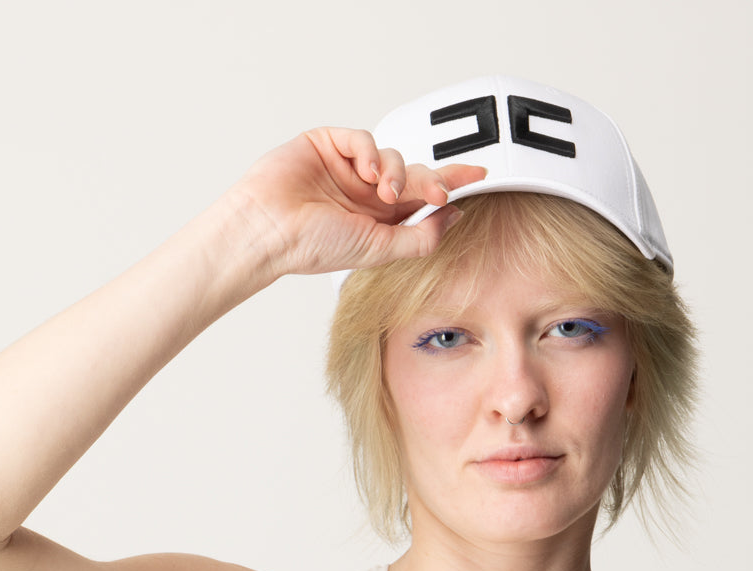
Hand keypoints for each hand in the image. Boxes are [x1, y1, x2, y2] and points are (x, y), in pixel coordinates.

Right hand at [226, 125, 487, 279]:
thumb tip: (454, 218)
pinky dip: (370, 152)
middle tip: (446, 189)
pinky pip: (362, 139)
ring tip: (385, 191)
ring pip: (392, 155)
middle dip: (433, 180)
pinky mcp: (328, 144)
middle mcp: (366, 193)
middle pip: (415, 174)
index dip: (452, 185)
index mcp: (379, 219)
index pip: (423, 199)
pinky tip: (366, 171)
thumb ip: (419, 238)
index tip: (481, 177)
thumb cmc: (314, 246)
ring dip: (397, 172)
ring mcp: (347, 168)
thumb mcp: (378, 249)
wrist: (271, 230)